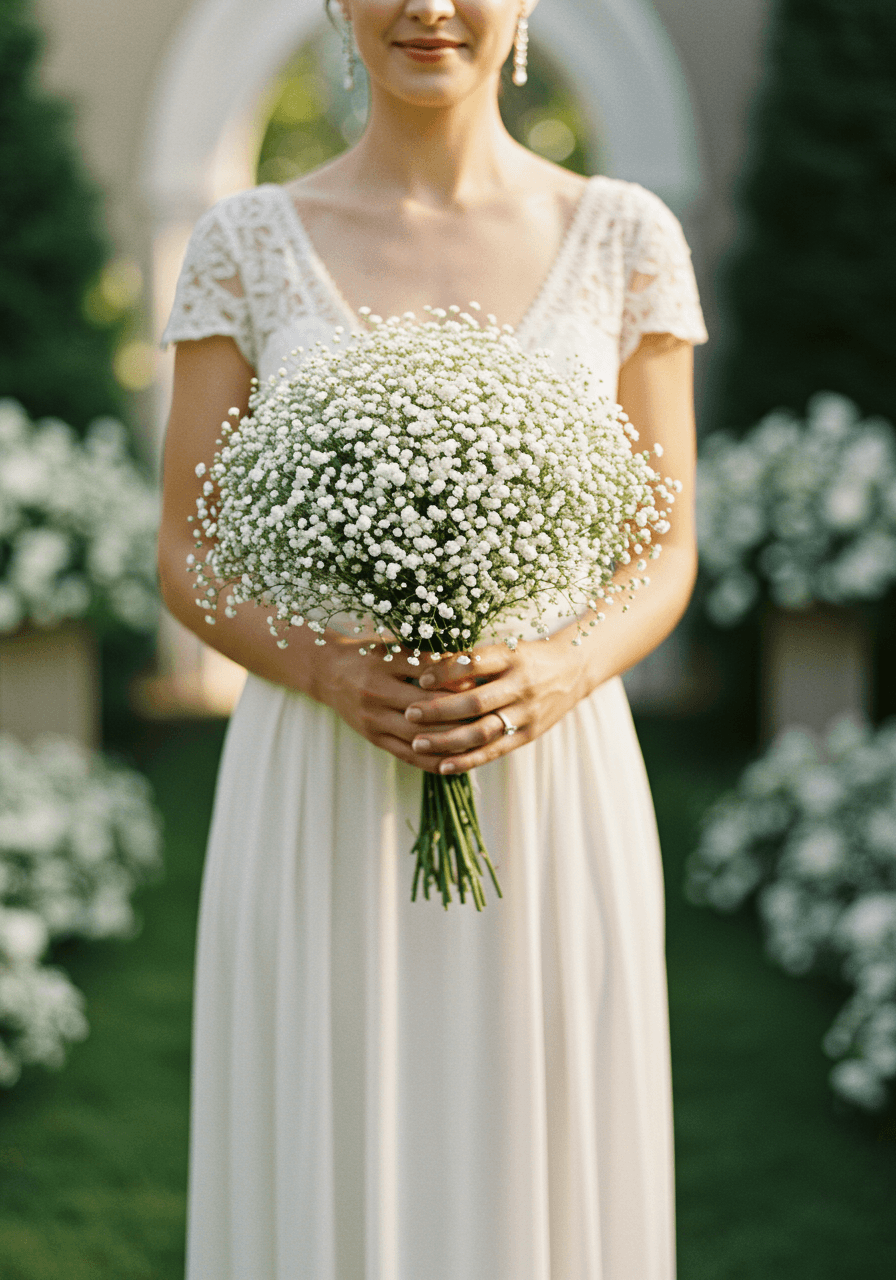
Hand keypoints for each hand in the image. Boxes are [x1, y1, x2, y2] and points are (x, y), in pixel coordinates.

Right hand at [311, 631, 480, 772]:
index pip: (429, 675)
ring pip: (419, 737)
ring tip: (481, 741)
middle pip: (426, 709)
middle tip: (491, 716)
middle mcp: (376, 694)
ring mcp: (373, 720)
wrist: (329, 673)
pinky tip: (456, 762)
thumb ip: (427, 658)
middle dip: (460, 714)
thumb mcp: (394, 647)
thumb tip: (467, 671)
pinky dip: (433, 761)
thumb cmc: (370, 655)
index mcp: (384, 666)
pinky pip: (407, 755)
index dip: (457, 682)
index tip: (484, 685)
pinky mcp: (374, 738)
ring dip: (451, 741)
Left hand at [402, 629, 590, 774]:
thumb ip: (471, 659)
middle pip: (475, 702)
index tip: (420, 678)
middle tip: (409, 713)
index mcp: (511, 657)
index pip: (475, 663)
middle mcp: (519, 685)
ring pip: (482, 731)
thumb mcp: (504, 647)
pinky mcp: (528, 734)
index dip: (445, 671)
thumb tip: (424, 666)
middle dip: (438, 710)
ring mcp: (526, 713)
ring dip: (447, 740)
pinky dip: (467, 760)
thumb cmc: (527, 656)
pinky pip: (494, 751)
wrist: (573, 670)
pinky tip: (442, 766)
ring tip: (417, 743)